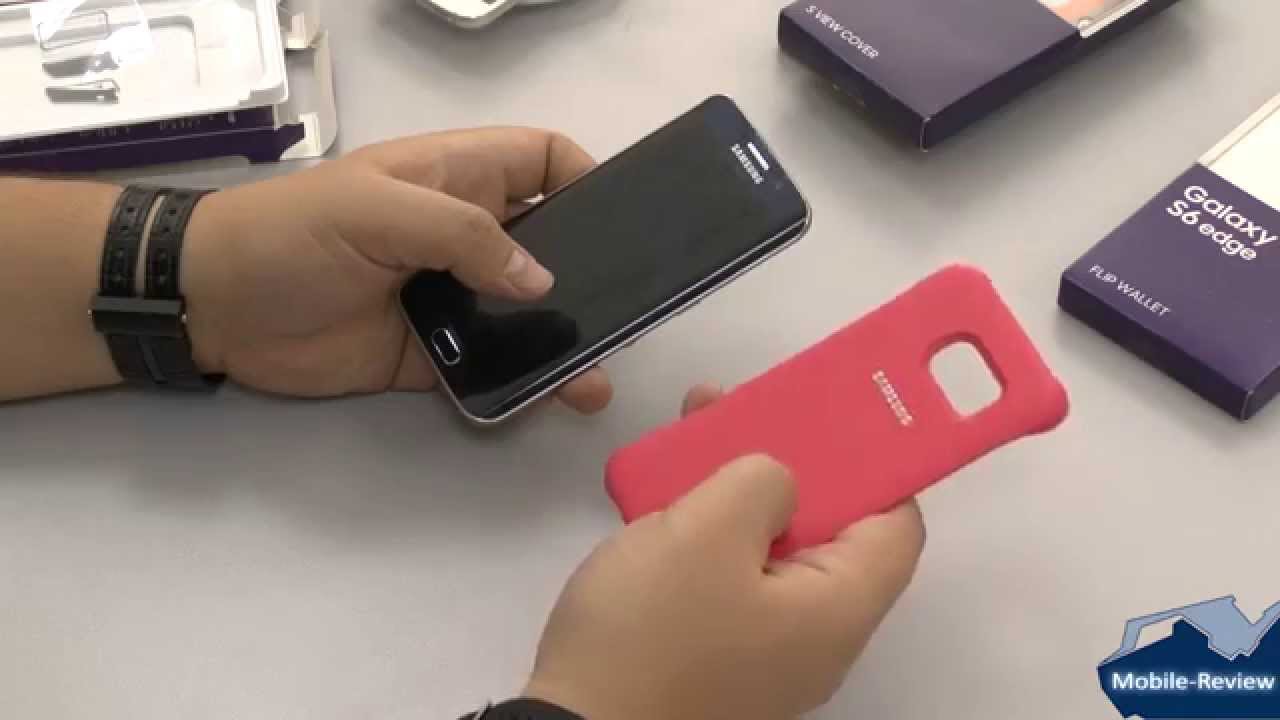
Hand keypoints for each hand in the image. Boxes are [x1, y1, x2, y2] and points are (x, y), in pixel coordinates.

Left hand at [179, 128, 611, 410]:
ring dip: (561, 339)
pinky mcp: (428, 354)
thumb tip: (541, 280)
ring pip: (524, 315)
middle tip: (629, 310)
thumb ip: (465, 235)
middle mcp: (463, 235)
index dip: (586, 179)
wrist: (215, 306)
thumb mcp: (378, 210)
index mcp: (457, 178)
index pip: (542, 161)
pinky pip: (486, 367)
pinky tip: (549, 397)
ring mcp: (448, 297)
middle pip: (549, 244)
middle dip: (591, 271)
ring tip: (596, 373)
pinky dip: (518, 382)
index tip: (621, 221)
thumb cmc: (294, 235)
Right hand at [525, 385, 925, 719]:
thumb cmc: (648, 636)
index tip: (833, 416)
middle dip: (787, 461)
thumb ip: (761, 481)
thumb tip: (779, 481)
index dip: (874, 463)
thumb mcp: (707, 531)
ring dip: (737, 490)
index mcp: (837, 609)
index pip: (896, 525)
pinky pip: (731, 578)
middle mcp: (814, 636)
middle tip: (745, 411)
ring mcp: (763, 650)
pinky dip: (709, 532)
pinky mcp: (714, 655)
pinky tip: (667, 499)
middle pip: (829, 531)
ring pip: (770, 549)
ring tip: (691, 439)